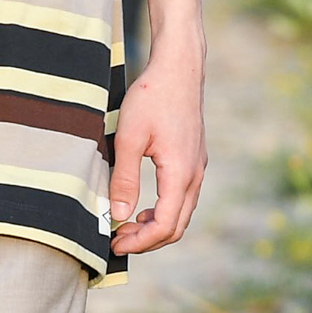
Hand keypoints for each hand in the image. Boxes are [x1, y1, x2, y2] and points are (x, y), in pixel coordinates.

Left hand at [108, 30, 206, 255]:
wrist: (178, 68)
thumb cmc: (151, 97)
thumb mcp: (129, 137)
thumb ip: (125, 179)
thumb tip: (119, 216)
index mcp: (180, 173)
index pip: (165, 226)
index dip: (140, 242)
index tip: (115, 244)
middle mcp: (194, 175)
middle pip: (176, 227)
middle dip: (147, 241)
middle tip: (117, 241)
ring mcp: (197, 168)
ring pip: (181, 214)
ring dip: (156, 227)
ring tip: (126, 227)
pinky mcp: (194, 161)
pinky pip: (182, 198)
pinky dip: (164, 211)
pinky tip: (142, 206)